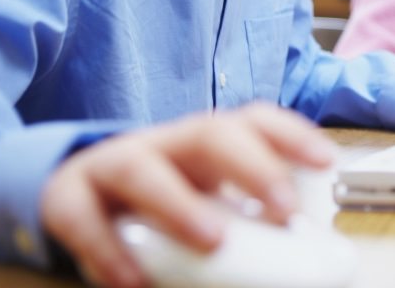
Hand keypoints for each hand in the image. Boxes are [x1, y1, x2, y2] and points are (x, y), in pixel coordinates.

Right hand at [40, 103, 336, 287]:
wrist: (74, 200)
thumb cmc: (160, 209)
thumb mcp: (208, 212)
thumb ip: (251, 235)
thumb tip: (311, 267)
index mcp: (208, 145)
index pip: (254, 122)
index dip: (291, 135)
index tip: (326, 163)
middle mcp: (165, 144)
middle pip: (209, 133)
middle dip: (251, 165)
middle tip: (284, 209)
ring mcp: (114, 164)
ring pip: (142, 166)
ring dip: (178, 203)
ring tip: (213, 241)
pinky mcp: (68, 197)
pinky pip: (82, 215)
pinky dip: (106, 249)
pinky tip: (132, 282)